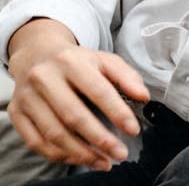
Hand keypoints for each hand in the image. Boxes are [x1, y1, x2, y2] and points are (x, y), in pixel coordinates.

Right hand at [7, 19, 147, 170]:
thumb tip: (143, 96)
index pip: (98, 90)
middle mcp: (45, 78)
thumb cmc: (77, 62)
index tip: (132, 130)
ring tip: (103, 162)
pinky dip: (59, 155)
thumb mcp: (105, 60)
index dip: (117, 112)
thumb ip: (127, 77)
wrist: (37, 55)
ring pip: (53, 133)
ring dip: (81, 153)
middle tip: (120, 154)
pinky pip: (36, 141)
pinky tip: (78, 159)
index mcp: (71, 62)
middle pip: (73, 115)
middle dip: (100, 139)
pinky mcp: (17, 113)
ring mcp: (28, 96)